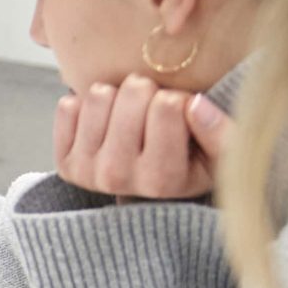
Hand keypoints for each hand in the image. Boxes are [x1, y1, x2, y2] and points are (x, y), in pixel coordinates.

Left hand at [52, 78, 232, 199]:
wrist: (151, 196)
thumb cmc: (191, 167)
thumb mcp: (222, 157)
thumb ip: (222, 132)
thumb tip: (194, 103)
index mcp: (162, 179)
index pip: (168, 103)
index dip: (179, 100)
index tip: (180, 117)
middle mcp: (119, 178)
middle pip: (134, 92)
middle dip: (149, 94)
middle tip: (153, 115)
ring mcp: (87, 172)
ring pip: (100, 93)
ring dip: (118, 97)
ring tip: (131, 119)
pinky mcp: (65, 163)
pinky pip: (69, 105)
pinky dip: (88, 107)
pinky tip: (106, 125)